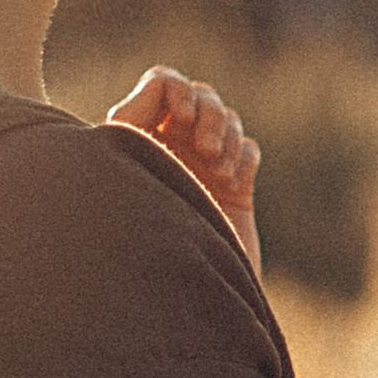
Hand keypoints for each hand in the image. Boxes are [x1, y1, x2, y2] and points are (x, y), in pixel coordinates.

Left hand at [110, 67, 262, 275]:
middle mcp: (168, 146)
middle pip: (200, 94)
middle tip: (206, 151)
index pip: (163, 82)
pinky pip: (249, 149)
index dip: (178, 90)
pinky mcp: (233, 188)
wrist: (180, 295)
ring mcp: (202, 166)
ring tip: (218, 174)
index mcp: (136, 135)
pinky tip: (232, 188)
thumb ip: (135, 125)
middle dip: (209, 115)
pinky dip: (244, 160)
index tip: (181, 118)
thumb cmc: (139, 241)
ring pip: (228, 118)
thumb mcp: (128, 175)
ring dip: (228, 138)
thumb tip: (162, 84)